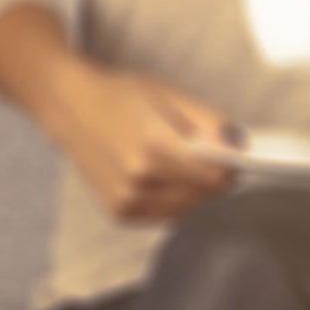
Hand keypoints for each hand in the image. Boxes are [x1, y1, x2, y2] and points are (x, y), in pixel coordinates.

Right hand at [44, 64, 240, 221]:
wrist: (68, 106)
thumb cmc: (120, 96)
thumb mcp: (169, 94)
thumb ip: (210, 123)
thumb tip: (241, 147)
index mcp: (152, 143)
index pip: (217, 175)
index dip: (228, 164)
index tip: (227, 153)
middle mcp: (138, 177)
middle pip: (207, 193)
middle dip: (211, 174)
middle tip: (193, 151)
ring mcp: (127, 199)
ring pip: (191, 208)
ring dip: (192, 189)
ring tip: (169, 159)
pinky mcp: (121, 213)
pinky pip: (169, 215)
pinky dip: (174, 198)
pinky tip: (157, 175)